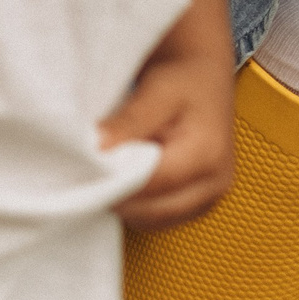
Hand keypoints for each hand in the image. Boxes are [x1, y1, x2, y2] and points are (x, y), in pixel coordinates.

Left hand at [102, 0, 235, 229]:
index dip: (115, 180)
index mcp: (208, 154)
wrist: (205, 80)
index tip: (83, 167)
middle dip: (118, 195)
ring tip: (105, 174)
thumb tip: (99, 148)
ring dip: (125, 203)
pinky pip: (158, 218)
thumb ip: (131, 120)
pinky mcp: (197, 206)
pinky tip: (122, 181)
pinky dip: (136, 205)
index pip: (152, 183)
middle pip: (153, 211)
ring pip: (153, 220)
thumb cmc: (184, 79)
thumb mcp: (158, 89)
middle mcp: (214, 184)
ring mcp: (208, 200)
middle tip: (87, 172)